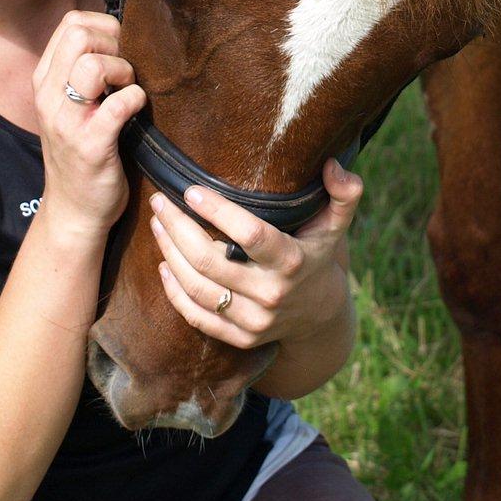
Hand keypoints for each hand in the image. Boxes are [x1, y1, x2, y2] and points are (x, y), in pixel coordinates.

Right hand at [32, 11, 145, 237]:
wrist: (73, 211)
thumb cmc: (79, 152)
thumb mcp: (68, 105)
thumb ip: (81, 70)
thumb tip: (117, 34)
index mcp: (45, 81)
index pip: (70, 23)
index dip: (104, 27)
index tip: (117, 50)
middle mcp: (49, 97)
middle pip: (79, 35)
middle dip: (113, 43)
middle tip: (124, 70)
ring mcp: (67, 122)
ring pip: (93, 66)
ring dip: (123, 70)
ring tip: (128, 88)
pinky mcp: (90, 146)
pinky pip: (118, 105)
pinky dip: (135, 99)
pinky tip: (137, 109)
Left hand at [149, 158, 362, 349]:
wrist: (321, 315)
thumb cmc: (318, 255)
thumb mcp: (336, 224)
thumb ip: (343, 193)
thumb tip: (332, 163)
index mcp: (292, 261)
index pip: (250, 234)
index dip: (218, 211)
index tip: (190, 190)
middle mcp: (271, 293)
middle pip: (211, 260)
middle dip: (178, 227)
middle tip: (159, 201)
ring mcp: (254, 320)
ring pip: (198, 287)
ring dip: (170, 253)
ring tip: (157, 224)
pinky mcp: (239, 337)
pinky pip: (197, 316)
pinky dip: (174, 290)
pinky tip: (162, 263)